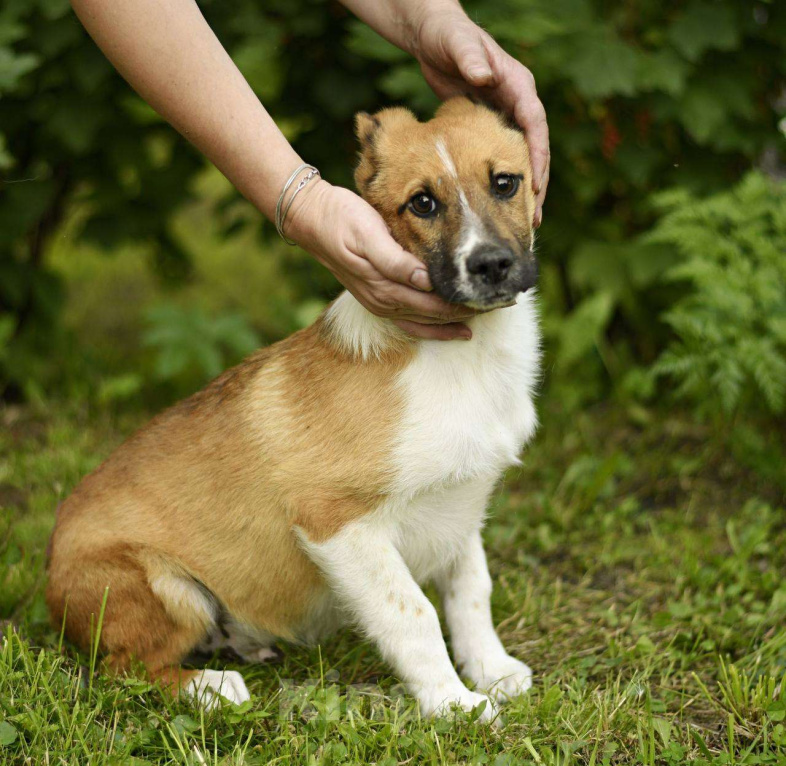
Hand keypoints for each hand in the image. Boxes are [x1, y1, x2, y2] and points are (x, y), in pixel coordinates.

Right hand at [286, 180, 478, 339]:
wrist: (312, 219)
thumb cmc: (342, 220)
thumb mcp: (369, 234)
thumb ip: (396, 261)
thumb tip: (424, 280)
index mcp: (386, 288)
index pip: (436, 304)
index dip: (467, 304)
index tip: (496, 298)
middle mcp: (385, 302)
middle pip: (436, 316)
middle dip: (470, 312)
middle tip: (503, 304)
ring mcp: (381, 303)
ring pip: (427, 322)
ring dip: (456, 321)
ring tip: (487, 316)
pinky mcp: (379, 296)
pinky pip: (413, 322)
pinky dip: (436, 326)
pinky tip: (455, 326)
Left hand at [413, 8, 549, 227]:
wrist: (433, 36)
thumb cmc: (446, 35)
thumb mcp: (457, 42)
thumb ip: (470, 57)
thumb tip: (484, 75)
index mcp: (516, 84)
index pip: (534, 123)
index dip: (537, 155)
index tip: (536, 185)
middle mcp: (516, 101)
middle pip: (535, 147)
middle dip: (537, 183)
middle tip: (534, 217)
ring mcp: (504, 114)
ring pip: (521, 157)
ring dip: (524, 189)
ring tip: (526, 223)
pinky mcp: (490, 125)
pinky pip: (502, 158)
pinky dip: (503, 182)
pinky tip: (501, 207)